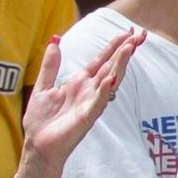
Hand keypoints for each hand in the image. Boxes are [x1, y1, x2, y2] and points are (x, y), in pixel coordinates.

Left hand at [20, 29, 141, 176]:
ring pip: (110, 80)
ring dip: (120, 65)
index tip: (128, 32)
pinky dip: (104, 91)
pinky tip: (110, 80)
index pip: (102, 60)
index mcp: (80, 82)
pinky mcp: (86, 118)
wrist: (38, 145)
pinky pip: (98, 103)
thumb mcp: (43, 86)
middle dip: (125, 50)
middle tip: (140, 35)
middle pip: (111, 66)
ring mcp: (90, 103)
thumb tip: (54, 41)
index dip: (114, 46)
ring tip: (130, 48)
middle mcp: (89, 91)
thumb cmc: (42, 121)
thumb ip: (50, 65)